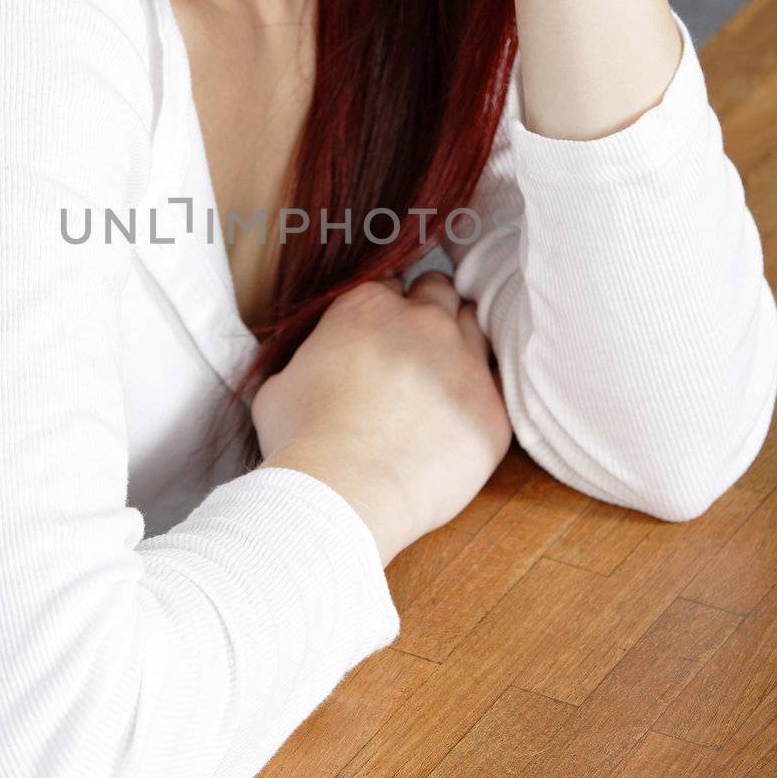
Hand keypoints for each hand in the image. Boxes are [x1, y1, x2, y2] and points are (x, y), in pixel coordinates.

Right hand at [253, 271, 511, 560]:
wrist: (344, 491)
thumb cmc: (301, 440)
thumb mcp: (278, 384)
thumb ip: (302, 362)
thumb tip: (299, 372)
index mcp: (368, 306)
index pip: (389, 286)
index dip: (384, 311)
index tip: (379, 336)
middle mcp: (423, 321)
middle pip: (439, 293)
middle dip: (428, 312)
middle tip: (413, 350)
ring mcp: (465, 361)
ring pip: (475, 329)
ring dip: (460, 345)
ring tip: (439, 382)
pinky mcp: (492, 409)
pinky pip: (497, 388)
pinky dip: (478, 398)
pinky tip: (456, 421)